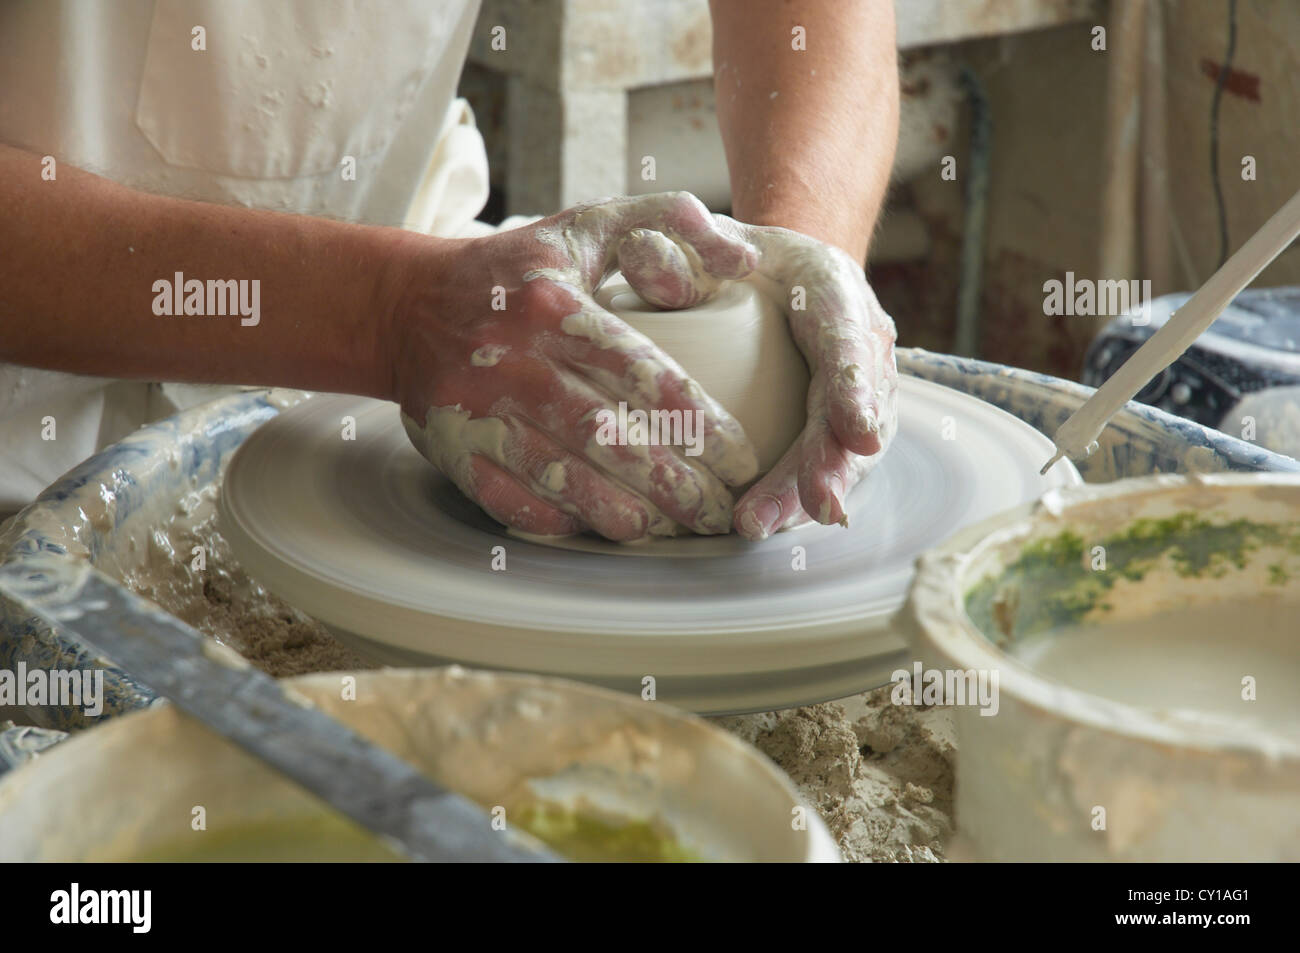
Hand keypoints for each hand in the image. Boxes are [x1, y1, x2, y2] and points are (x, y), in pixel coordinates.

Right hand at [386, 192, 762, 540]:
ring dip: (621, 512)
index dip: (696, 422)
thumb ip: (672, 223)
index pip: (640, 372)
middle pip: (606, 437)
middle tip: (719, 512)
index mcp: (552, 304)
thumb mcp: (590, 224)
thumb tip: (743, 258)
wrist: (408, 307)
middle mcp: (512, 360)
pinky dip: (557, 518)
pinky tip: (600, 528)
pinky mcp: (453, 450)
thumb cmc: (519, 271)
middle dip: (672, 484)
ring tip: (670, 530)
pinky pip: (509, 498)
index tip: (740, 457)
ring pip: (560, 476)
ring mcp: (477, 411)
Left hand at [617, 217, 897, 539]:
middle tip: (815, 505)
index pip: (847, 338)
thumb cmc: (733, 256)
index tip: (859, 435)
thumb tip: (649, 267)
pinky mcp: (839, 423)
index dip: (855, 389)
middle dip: (835, 461)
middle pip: (851, 407)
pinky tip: (769, 526)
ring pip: (846, 448)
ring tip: (766, 526)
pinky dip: (797, 498)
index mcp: (831, 287)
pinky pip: (827, 464)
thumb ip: (677, 249)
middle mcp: (857, 338)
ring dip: (811, 492)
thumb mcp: (705, 239)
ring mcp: (855, 386)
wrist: (773, 272)